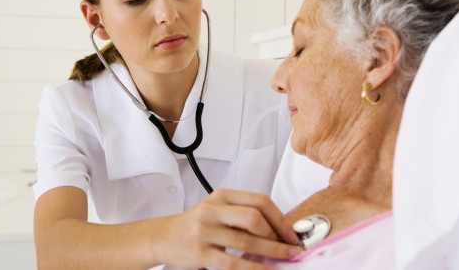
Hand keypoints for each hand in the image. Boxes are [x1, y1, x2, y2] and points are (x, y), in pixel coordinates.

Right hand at [154, 188, 301, 268]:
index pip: (259, 201)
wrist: (165, 237)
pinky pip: (233, 263)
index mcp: (222, 196)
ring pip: (246, 241)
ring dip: (272, 252)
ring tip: (287, 258)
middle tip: (291, 247)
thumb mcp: (218, 209)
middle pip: (254, 218)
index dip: (280, 218)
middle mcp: (212, 210)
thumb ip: (243, 213)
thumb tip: (280, 229)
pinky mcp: (200, 253)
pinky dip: (254, 268)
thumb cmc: (198, 223)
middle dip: (277, 234)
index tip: (293, 232)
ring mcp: (205, 231)